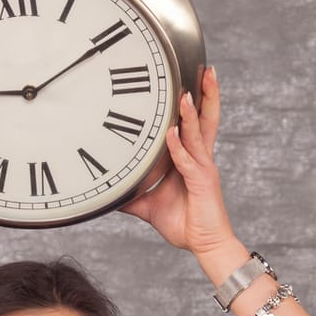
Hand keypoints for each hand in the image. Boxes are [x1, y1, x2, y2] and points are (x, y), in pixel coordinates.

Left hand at [120, 67, 235, 256]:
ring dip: (190, 113)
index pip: (194, 124)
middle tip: (205, 69)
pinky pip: (188, 161)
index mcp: (191, 159)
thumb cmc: (185, 224)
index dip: (194, 103)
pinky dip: (178, 147)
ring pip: (198, 133)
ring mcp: (203, 169)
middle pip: (206, 119)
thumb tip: (108, 193)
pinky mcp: (202, 182)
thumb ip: (131, 195)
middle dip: (207, 94)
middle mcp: (201, 159)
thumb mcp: (149, 206)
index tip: (189, 79)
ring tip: (186, 92)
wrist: (204, 245)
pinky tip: (170, 133)